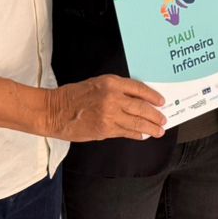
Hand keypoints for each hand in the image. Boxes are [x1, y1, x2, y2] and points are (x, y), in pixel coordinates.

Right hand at [44, 75, 166, 141]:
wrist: (54, 111)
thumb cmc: (73, 96)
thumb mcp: (97, 84)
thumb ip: (117, 90)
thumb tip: (138, 100)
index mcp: (111, 83)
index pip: (139, 89)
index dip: (153, 96)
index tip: (161, 101)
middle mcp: (112, 97)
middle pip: (141, 107)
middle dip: (155, 115)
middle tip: (163, 119)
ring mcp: (109, 115)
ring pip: (136, 122)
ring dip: (150, 128)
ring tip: (158, 131)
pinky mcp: (105, 129)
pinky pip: (126, 132)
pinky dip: (136, 134)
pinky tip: (143, 135)